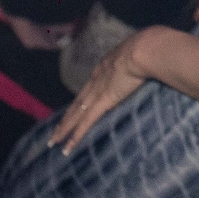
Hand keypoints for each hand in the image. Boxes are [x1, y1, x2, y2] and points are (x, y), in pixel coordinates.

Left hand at [49, 27, 155, 151]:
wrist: (142, 51)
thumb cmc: (144, 50)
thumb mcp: (134, 54)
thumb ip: (133, 61)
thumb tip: (142, 62)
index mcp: (102, 68)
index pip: (87, 89)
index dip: (79, 101)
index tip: (73, 110)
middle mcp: (94, 81)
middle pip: (75, 104)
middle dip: (65, 119)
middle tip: (54, 131)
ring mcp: (96, 93)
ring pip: (75, 115)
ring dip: (64, 129)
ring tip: (54, 140)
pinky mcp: (102, 103)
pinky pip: (85, 123)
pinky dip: (75, 136)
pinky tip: (68, 147)